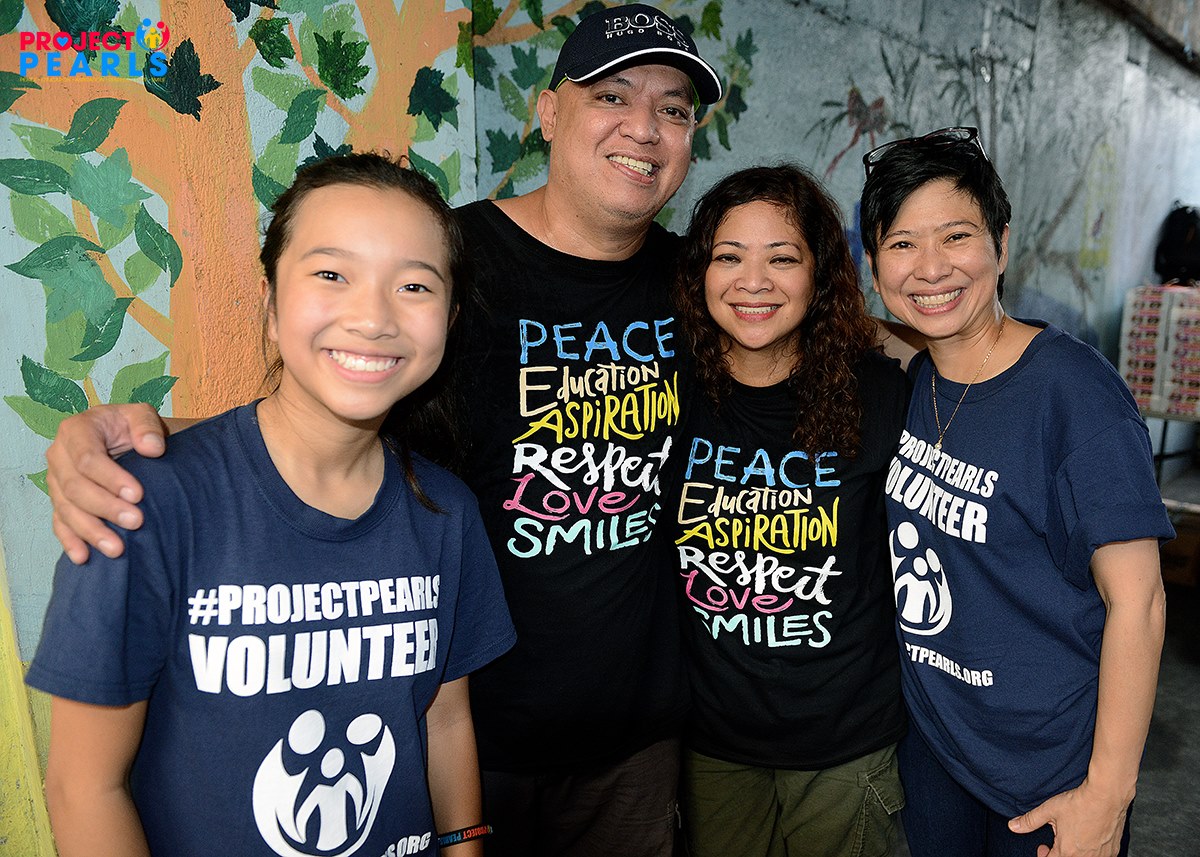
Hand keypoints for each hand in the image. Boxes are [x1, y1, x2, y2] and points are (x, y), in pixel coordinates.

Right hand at [46, 404, 164, 563]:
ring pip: (67, 510)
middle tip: (136, 522)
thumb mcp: (142, 416)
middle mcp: (59, 456)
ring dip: (91, 531)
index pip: (88, 458)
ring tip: (117, 549)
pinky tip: (84, 556)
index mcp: (77, 430)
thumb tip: (152, 448)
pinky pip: (60, 523)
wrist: (125, 438)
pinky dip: (71, 541)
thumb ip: (147, 427)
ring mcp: (56, 481)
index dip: (111, 478)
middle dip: (105, 508)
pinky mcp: (60, 501)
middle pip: (75, 488)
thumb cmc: (133, 427)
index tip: (138, 495)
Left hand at [1008, 778, 1128, 856]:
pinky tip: (1088, 837)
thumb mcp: (1049, 810)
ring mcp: (1101, 856)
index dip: (1044, 855)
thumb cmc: (1079, 803)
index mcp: (1066, 851)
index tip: (1042, 847)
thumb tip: (1013, 826)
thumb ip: (1030, 821)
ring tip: (1072, 837)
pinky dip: (1091, 851)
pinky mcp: (1113, 851)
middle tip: (1055, 842)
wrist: (1106, 797)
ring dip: (1074, 852)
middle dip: (1058, 854)